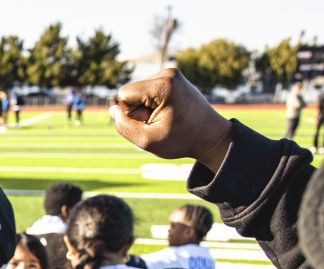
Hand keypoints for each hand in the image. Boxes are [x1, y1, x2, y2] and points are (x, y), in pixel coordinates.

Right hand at [109, 68, 233, 172]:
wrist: (211, 136)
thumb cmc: (182, 140)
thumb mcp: (148, 141)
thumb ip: (124, 126)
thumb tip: (112, 109)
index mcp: (163, 84)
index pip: (124, 94)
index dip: (130, 114)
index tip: (151, 123)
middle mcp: (168, 73)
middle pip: (131, 91)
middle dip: (138, 110)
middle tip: (160, 123)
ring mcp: (172, 73)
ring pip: (138, 91)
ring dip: (145, 108)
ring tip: (166, 118)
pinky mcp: (173, 78)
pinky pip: (148, 90)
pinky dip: (153, 104)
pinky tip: (168, 113)